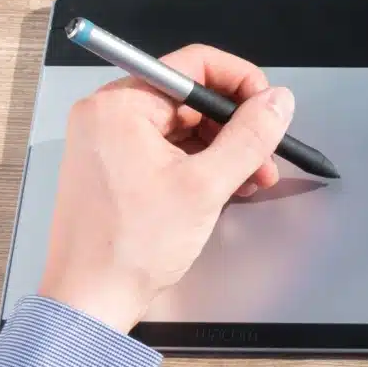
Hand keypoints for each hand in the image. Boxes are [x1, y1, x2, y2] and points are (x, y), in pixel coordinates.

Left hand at [37, 45, 294, 332]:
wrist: (90, 303)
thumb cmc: (127, 249)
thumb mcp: (206, 185)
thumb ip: (251, 135)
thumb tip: (278, 102)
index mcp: (118, 107)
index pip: (194, 64)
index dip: (241, 82)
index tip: (268, 106)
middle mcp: (107, 117)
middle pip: (192, 98)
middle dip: (237, 126)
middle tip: (266, 154)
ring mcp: (109, 144)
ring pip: (185, 127)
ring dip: (225, 149)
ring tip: (252, 178)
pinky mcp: (116, 169)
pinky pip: (170, 150)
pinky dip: (202, 165)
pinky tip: (227, 187)